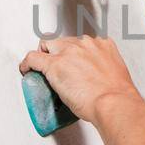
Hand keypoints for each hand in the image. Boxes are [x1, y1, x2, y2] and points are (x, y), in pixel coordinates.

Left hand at [19, 35, 133, 122]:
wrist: (113, 103)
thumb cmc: (117, 96)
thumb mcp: (117, 75)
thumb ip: (106, 71)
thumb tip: (98, 80)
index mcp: (103, 45)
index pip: (82, 42)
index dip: (73, 53)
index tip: (71, 62)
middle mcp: (85, 43)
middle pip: (63, 41)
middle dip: (58, 53)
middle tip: (56, 68)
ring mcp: (68, 52)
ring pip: (47, 45)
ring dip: (44, 56)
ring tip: (41, 70)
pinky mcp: (54, 64)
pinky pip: (33, 58)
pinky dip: (27, 64)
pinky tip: (27, 70)